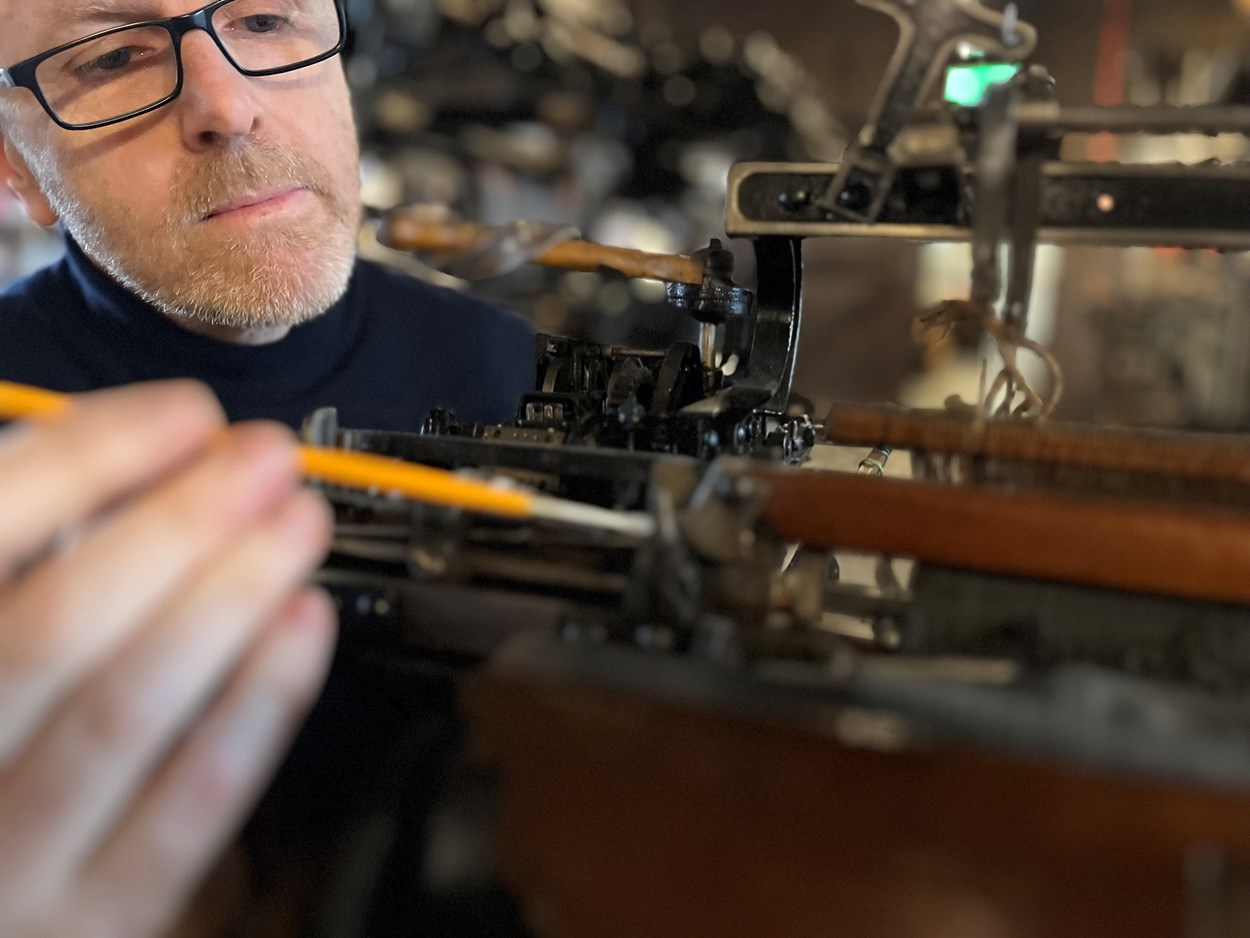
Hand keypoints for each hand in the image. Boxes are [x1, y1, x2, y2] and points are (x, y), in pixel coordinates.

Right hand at [0, 381, 337, 936]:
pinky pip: (189, 806)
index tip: (185, 413)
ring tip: (299, 525)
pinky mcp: (93, 920)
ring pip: (125, 710)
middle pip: (55, 627)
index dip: (88, 459)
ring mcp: (4, 864)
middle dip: (178, 524)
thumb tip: (138, 469)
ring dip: (230, 598)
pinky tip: (305, 624)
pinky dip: (257, 703)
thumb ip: (34, 556)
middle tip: (267, 459)